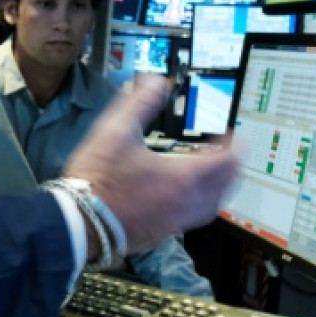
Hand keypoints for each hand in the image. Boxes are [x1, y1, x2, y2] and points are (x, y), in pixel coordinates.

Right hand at [63, 76, 238, 253]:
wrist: (80, 222)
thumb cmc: (98, 179)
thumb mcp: (116, 130)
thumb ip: (140, 102)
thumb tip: (154, 82)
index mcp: (183, 176)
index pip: (227, 160)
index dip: (235, 144)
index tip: (231, 134)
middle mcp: (186, 202)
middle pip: (227, 185)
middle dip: (232, 166)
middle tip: (225, 152)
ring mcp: (177, 221)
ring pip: (214, 205)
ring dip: (219, 188)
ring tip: (210, 175)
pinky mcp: (164, 234)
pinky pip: (194, 219)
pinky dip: (199, 205)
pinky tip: (183, 196)